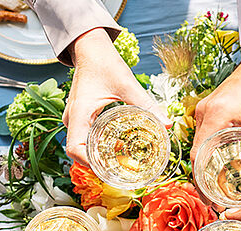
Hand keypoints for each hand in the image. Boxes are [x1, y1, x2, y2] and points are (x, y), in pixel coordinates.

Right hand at [63, 28, 164, 164]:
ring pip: (81, 146)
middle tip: (121, 171)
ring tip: (121, 162)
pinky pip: (84, 137)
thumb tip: (168, 124)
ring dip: (98, 156)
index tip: (109, 170)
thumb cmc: (105, 63)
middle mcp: (73, 119)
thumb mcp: (127, 85)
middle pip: (79, 152)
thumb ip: (147, 105)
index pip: (75, 149)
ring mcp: (74, 119)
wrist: (91, 48)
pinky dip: (98, 146)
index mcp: (80, 114)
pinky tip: (116, 148)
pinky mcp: (80, 116)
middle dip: (98, 164)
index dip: (89, 164)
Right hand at [192, 37, 240, 196]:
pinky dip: (213, 154)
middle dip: (205, 181)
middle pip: (197, 156)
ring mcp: (207, 111)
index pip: (198, 159)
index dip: (202, 184)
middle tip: (219, 202)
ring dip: (208, 168)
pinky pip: (208, 137)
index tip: (212, 202)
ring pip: (201, 147)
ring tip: (222, 190)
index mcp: (214, 118)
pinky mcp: (214, 109)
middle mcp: (204, 114)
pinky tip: (226, 167)